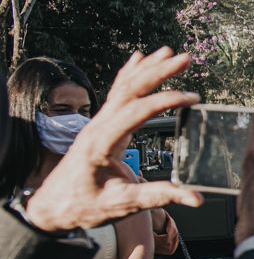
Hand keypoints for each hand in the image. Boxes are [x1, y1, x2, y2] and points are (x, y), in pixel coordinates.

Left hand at [25, 49, 203, 233]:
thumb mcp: (123, 204)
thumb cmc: (83, 205)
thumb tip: (194, 197)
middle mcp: (97, 127)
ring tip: (168, 52)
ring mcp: (97, 123)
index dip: (166, 101)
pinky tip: (138, 60)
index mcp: (102, 143)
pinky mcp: (100, 125)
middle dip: (159, 71)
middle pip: (130, 90)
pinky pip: (116, 92)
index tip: (192, 98)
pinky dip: (129, 74)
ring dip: (147, 68)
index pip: (137, 112)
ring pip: (123, 87)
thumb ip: (159, 196)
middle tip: (184, 58)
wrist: (53, 206)